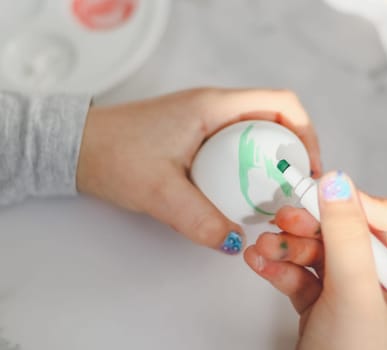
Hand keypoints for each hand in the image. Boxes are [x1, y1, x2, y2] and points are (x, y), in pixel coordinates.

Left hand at [76, 87, 320, 253]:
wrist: (79, 147)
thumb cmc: (113, 155)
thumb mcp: (160, 192)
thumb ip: (200, 220)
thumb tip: (236, 243)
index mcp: (214, 106)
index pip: (281, 104)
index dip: (306, 134)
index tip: (308, 170)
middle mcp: (215, 107)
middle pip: (276, 120)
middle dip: (293, 153)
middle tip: (294, 190)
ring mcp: (207, 119)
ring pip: (258, 133)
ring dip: (272, 161)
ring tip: (274, 196)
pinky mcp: (197, 134)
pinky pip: (238, 145)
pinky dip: (251, 165)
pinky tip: (244, 192)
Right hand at [244, 171, 386, 348]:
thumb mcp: (354, 295)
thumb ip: (347, 236)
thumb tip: (338, 182)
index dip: (364, 204)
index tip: (329, 198)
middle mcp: (386, 280)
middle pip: (350, 229)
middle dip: (314, 225)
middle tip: (288, 218)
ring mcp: (351, 289)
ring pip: (320, 248)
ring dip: (289, 244)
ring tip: (266, 246)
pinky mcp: (322, 299)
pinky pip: (301, 270)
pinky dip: (280, 265)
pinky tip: (261, 262)